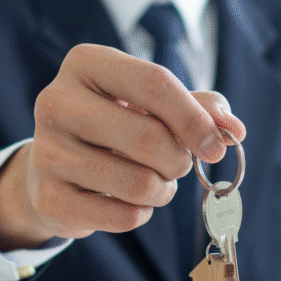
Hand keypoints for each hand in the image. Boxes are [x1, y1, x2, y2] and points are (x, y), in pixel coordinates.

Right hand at [0, 44, 244, 250]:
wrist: (55, 164)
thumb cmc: (115, 124)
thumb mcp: (153, 104)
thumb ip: (199, 109)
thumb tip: (234, 130)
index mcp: (86, 63)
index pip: (154, 83)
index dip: (194, 119)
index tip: (215, 146)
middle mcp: (56, 102)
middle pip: (148, 137)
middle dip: (178, 161)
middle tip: (177, 166)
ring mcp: (47, 152)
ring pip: (138, 183)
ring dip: (161, 191)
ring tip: (151, 182)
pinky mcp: (48, 198)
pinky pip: (124, 216)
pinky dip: (140, 213)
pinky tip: (126, 201)